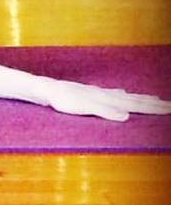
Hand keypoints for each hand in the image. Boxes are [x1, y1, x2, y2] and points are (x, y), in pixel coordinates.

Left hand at [38, 78, 170, 121]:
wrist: (46, 89)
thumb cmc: (62, 99)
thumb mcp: (83, 107)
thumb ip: (105, 111)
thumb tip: (127, 115)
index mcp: (107, 98)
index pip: (135, 104)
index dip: (152, 108)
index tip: (169, 109)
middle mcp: (106, 94)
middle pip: (135, 99)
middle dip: (153, 103)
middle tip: (170, 105)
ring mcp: (99, 92)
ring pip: (126, 96)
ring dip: (142, 98)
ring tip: (156, 98)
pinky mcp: (91, 93)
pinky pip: (114, 94)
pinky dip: (124, 94)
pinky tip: (124, 92)